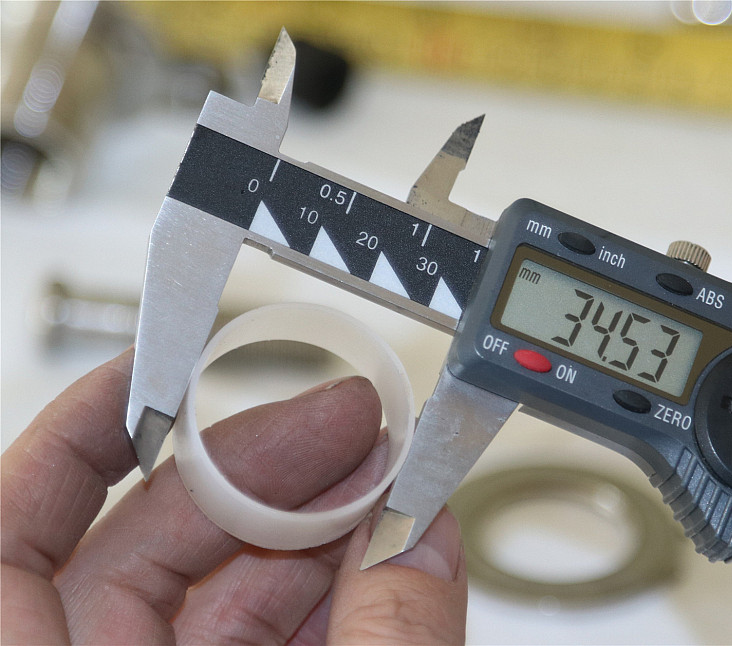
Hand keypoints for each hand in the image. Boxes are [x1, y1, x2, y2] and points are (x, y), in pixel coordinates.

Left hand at [1, 350, 465, 643]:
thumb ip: (378, 643)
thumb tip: (421, 544)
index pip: (12, 523)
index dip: (81, 430)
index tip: (159, 366)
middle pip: (146, 545)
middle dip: (261, 471)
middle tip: (351, 429)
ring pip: (216, 597)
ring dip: (312, 534)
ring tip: (389, 491)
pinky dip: (326, 604)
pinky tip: (383, 564)